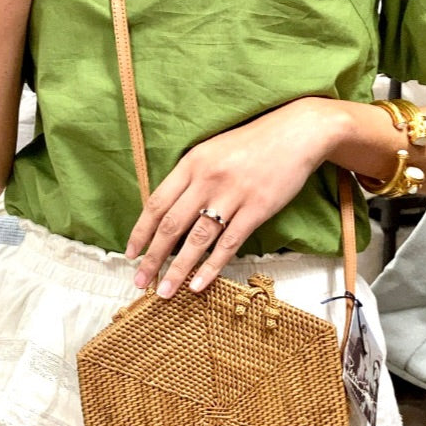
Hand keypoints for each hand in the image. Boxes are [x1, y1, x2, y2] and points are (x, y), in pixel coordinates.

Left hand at [125, 98, 339, 297]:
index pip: (157, 203)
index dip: (141, 232)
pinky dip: (211, 267)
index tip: (130, 254)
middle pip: (171, 225)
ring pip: (197, 239)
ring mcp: (232, 195)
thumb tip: (168, 212)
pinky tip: (198, 285)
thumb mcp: (211, 151)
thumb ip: (190, 178)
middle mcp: (207, 179)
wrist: (296, 133)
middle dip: (152, 257)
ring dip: (178, 269)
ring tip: (165, 291)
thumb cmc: (252, 144)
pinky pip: (228, 243)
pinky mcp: (257, 209)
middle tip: (140, 281)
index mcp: (191, 163)